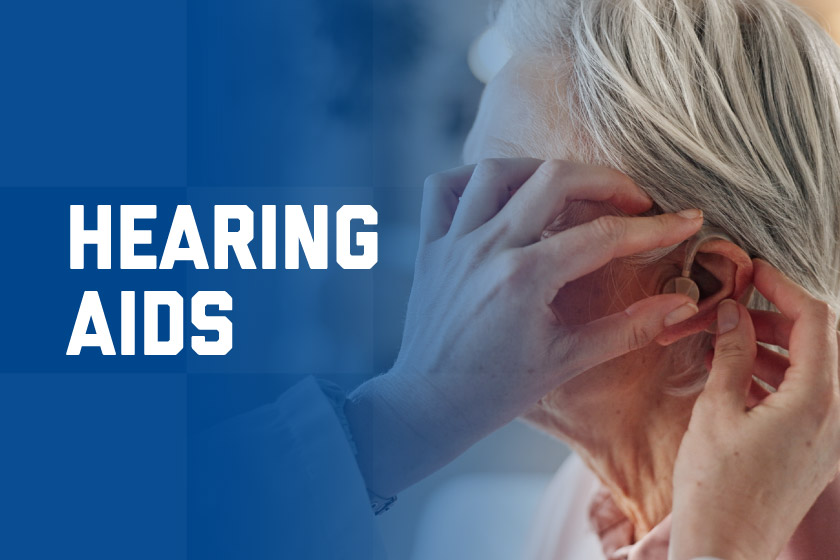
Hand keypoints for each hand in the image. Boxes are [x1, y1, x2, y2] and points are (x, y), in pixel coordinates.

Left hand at [346, 158, 704, 496]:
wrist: (430, 405)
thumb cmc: (496, 390)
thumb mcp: (566, 361)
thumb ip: (626, 329)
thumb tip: (681, 303)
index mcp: (524, 278)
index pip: (603, 236)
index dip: (654, 226)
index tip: (686, 220)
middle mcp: (487, 248)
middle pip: (554, 179)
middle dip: (606, 180)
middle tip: (634, 199)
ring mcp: (453, 242)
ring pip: (497, 170)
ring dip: (541, 169)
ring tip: (571, 188)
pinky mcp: (430, 246)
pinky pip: (441, 189)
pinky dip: (472, 178)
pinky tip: (501, 190)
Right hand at [670, 259, 839, 559]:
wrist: (725, 549)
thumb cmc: (717, 487)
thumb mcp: (716, 411)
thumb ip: (731, 354)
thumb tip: (733, 312)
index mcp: (816, 401)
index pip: (815, 321)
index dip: (784, 287)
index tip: (754, 271)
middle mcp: (835, 417)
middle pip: (814, 344)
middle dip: (771, 318)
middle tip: (729, 309)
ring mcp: (828, 437)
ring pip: (807, 372)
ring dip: (768, 349)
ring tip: (723, 343)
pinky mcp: (814, 451)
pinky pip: (802, 399)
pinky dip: (771, 379)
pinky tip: (733, 377)